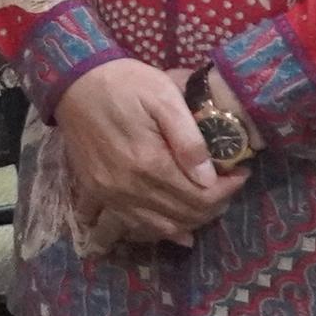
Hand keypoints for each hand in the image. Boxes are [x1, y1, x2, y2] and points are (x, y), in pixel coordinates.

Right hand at [48, 59, 242, 252]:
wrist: (75, 81)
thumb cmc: (124, 83)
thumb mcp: (164, 96)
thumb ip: (188, 139)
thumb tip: (209, 178)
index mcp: (149, 163)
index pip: (200, 196)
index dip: (228, 190)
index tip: (241, 173)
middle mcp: (128, 187)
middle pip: (182, 216)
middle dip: (213, 206)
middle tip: (227, 187)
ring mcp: (109, 194)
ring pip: (158, 227)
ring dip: (187, 223)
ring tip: (205, 206)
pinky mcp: (95, 192)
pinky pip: (123, 226)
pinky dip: (148, 233)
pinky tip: (167, 230)